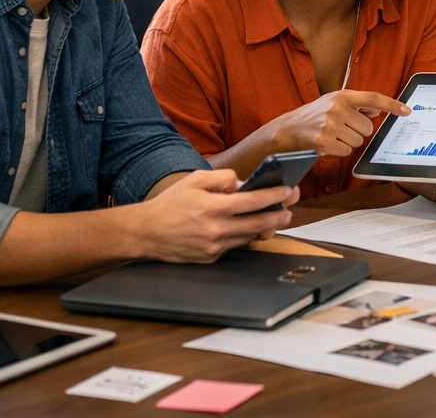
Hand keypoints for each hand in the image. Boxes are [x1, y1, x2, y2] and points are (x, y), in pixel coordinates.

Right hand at [131, 169, 297, 262]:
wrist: (146, 232)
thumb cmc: (171, 203)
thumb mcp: (196, 180)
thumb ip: (223, 178)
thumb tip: (244, 182)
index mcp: (214, 207)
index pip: (254, 201)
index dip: (275, 195)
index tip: (289, 191)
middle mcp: (217, 229)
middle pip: (259, 223)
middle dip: (279, 215)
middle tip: (290, 209)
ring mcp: (214, 247)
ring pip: (249, 236)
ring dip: (263, 227)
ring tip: (273, 217)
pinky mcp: (210, 257)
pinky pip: (234, 246)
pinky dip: (242, 236)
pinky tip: (247, 228)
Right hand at [271, 90, 409, 156]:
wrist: (287, 130)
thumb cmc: (314, 116)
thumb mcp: (333, 103)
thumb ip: (357, 105)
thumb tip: (378, 111)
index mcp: (342, 96)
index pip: (373, 98)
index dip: (392, 105)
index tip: (407, 110)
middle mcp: (337, 108)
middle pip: (367, 128)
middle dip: (358, 132)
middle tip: (342, 129)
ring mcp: (330, 125)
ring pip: (358, 141)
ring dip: (348, 142)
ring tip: (332, 135)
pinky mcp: (324, 141)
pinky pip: (347, 151)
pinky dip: (339, 150)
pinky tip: (328, 144)